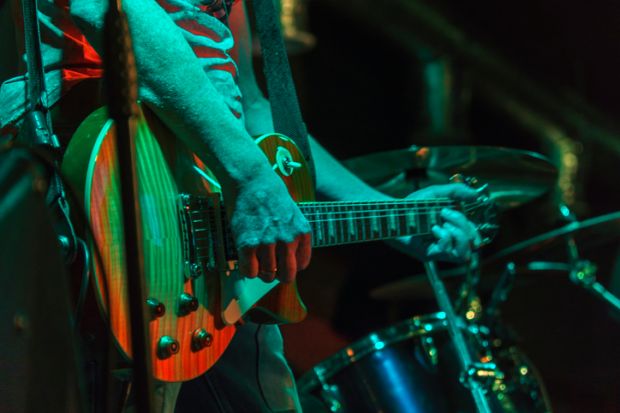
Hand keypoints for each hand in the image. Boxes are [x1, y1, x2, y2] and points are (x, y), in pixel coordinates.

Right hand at [230, 169, 311, 283]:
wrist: (252, 181)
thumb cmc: (271, 196)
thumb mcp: (293, 215)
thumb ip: (294, 237)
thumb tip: (286, 260)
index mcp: (302, 232)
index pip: (301, 265)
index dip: (290, 267)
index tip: (282, 264)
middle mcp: (288, 240)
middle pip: (286, 276)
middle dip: (278, 275)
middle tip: (270, 269)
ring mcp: (268, 243)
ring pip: (267, 275)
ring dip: (260, 271)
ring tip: (256, 259)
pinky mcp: (248, 244)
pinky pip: (249, 271)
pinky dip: (247, 270)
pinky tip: (246, 260)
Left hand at [403, 183, 481, 261]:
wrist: (391, 212)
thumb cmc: (413, 205)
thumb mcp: (436, 193)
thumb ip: (455, 191)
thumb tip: (476, 194)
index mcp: (452, 230)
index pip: (472, 237)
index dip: (473, 229)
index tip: (459, 210)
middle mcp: (447, 242)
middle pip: (471, 245)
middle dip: (463, 226)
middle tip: (445, 213)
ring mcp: (438, 250)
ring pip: (463, 254)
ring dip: (458, 236)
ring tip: (443, 224)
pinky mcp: (429, 254)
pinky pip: (446, 252)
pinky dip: (444, 238)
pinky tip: (434, 229)